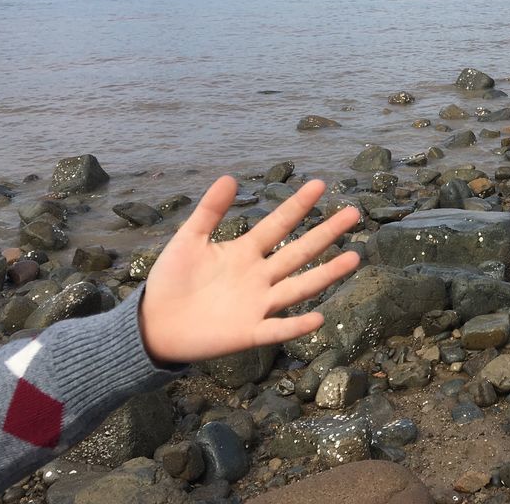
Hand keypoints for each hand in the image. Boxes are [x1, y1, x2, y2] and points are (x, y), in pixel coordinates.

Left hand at [139, 175, 360, 363]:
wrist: (155, 324)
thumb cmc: (172, 280)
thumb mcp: (189, 240)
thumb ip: (209, 211)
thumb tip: (229, 177)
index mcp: (245, 252)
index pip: (278, 224)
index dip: (297, 205)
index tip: (320, 184)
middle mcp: (260, 276)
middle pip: (299, 252)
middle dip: (325, 233)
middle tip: (352, 213)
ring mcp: (258, 304)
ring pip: (299, 287)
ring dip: (326, 274)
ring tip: (354, 258)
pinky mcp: (249, 332)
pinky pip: (277, 329)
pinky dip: (296, 326)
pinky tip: (318, 319)